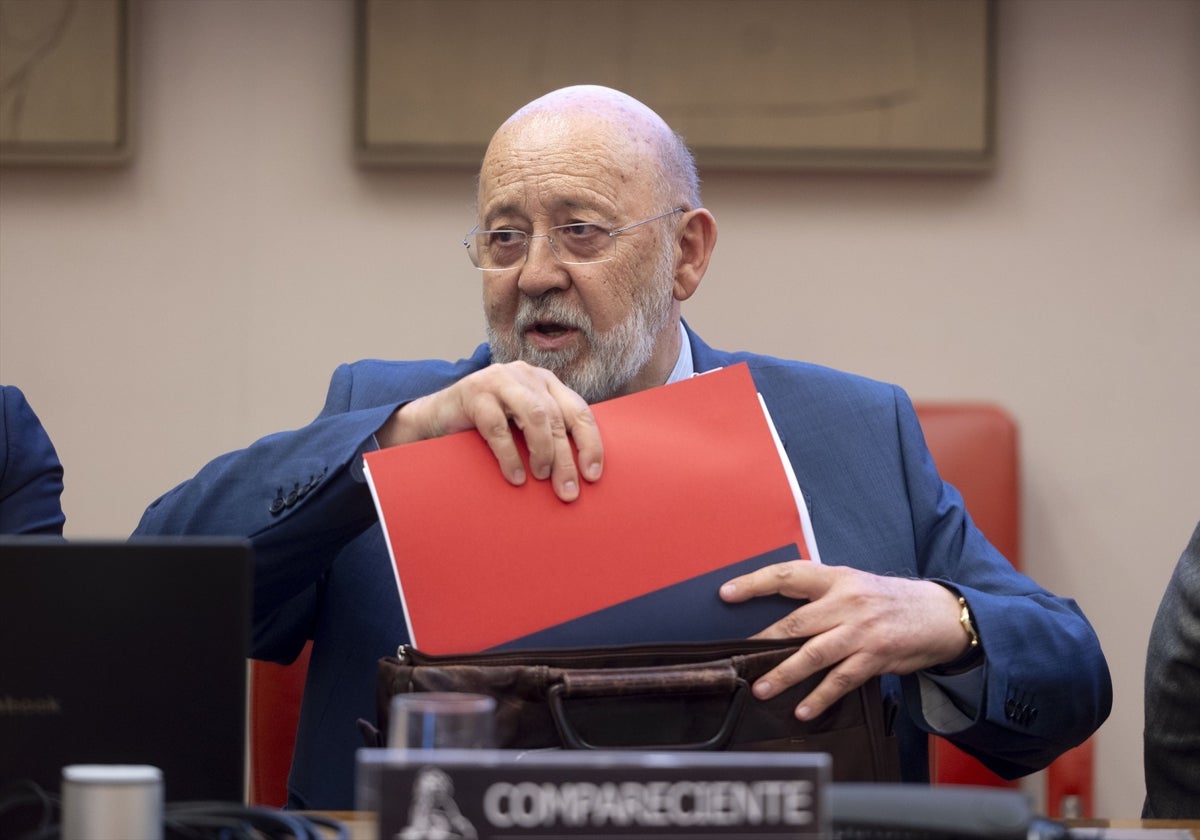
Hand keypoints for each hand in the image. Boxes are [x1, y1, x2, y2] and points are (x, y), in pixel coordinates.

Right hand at [375, 361, 602, 501]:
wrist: (436, 417)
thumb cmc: (486, 426)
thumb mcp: (522, 426)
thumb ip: (548, 435)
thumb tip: (579, 474)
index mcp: (546, 382)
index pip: (579, 410)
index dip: (590, 443)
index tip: (593, 475)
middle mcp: (526, 376)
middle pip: (557, 418)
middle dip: (566, 458)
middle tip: (568, 491)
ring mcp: (499, 380)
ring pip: (535, 416)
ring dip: (543, 451)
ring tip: (541, 477)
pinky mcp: (474, 392)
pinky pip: (498, 427)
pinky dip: (510, 455)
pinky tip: (514, 477)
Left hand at [720, 562, 969, 719]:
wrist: (939, 614)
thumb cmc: (889, 601)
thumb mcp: (855, 584)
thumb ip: (822, 595)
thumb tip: (780, 614)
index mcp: (836, 578)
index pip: (787, 575)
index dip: (754, 582)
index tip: (727, 594)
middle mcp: (846, 602)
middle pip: (795, 622)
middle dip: (763, 642)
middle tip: (738, 659)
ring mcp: (861, 631)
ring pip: (813, 654)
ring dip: (784, 674)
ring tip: (761, 689)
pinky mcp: (875, 656)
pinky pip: (840, 680)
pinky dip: (819, 697)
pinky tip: (803, 709)